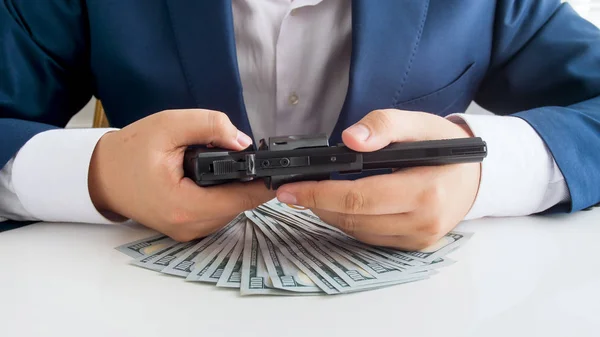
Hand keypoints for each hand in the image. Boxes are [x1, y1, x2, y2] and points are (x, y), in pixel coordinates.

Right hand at [88, 109, 274, 240]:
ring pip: (231, 211)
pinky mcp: (186, 229)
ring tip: (229, 166)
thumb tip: (243, 141)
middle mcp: (189, 226)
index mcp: (185, 206)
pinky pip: (217, 214)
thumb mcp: (169, 125)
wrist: (101, 175)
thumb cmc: (130, 151)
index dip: (262, 181)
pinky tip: (216, 180)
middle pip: (240, 206)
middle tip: (249, 158)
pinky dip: (222, 196)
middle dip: (248, 182)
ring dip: (236, 190)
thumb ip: (210, 126)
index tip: (274, 165)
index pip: (242, 199)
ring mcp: (187, 232)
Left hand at [275, 109, 479, 249]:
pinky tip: (341, 206)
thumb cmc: (445, 147)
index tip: (290, 188)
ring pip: (359, 232)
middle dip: (317, 204)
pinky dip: (351, 222)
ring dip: (330, 214)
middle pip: (354, 219)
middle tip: (293, 191)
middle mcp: (423, 221)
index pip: (359, 197)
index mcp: (425, 191)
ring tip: (314, 195)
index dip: (319, 193)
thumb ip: (384, 125)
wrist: (475, 176)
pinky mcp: (415, 245)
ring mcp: (420, 238)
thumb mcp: (419, 124)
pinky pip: (372, 237)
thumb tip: (350, 139)